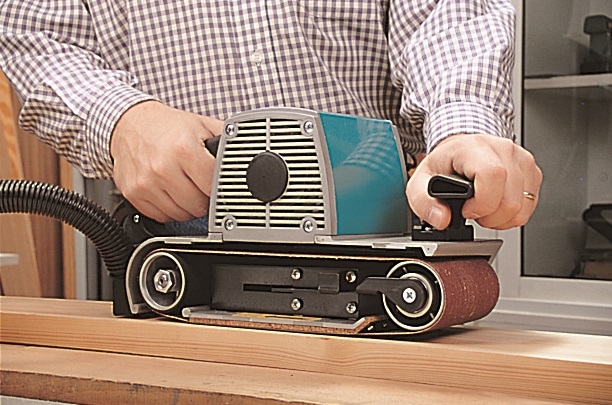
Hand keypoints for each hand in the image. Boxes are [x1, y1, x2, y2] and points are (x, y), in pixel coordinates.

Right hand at [110, 101, 223, 221]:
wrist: (129, 124)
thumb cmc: (167, 126)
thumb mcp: (202, 125)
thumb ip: (225, 143)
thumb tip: (247, 159)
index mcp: (183, 149)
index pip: (213, 186)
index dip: (220, 188)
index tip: (219, 185)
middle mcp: (163, 167)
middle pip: (198, 205)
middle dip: (206, 199)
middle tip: (203, 186)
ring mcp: (146, 183)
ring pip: (181, 214)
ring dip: (188, 206)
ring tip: (187, 187)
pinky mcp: (133, 193)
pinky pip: (161, 216)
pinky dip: (170, 209)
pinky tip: (171, 192)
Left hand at [406, 134, 542, 230]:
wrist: (459, 151)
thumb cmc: (444, 164)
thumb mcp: (420, 181)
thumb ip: (423, 202)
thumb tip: (441, 219)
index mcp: (473, 147)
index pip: (492, 175)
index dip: (481, 203)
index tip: (467, 210)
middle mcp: (501, 149)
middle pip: (510, 198)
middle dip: (490, 217)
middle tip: (474, 212)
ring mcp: (520, 159)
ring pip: (523, 205)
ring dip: (502, 218)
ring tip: (484, 209)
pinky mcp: (531, 171)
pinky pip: (530, 204)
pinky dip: (513, 214)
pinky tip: (496, 207)